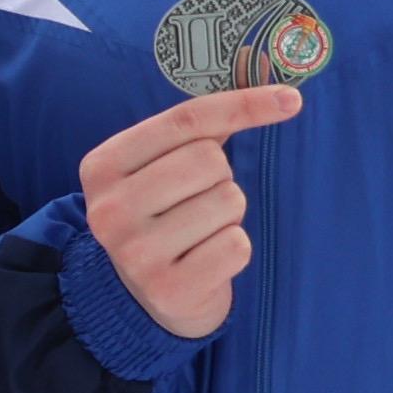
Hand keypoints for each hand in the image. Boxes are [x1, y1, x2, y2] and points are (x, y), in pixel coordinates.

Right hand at [79, 85, 300, 337]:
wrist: (141, 297)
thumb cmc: (162, 215)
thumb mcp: (157, 168)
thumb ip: (198, 130)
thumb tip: (281, 95)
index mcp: (102, 167)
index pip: (185, 121)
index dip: (243, 105)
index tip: (290, 100)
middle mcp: (109, 210)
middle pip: (210, 160)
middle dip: (220, 177)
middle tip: (196, 201)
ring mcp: (135, 254)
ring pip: (228, 200)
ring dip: (227, 216)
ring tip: (199, 232)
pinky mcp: (168, 289)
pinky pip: (236, 245)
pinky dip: (233, 248)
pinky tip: (207, 260)